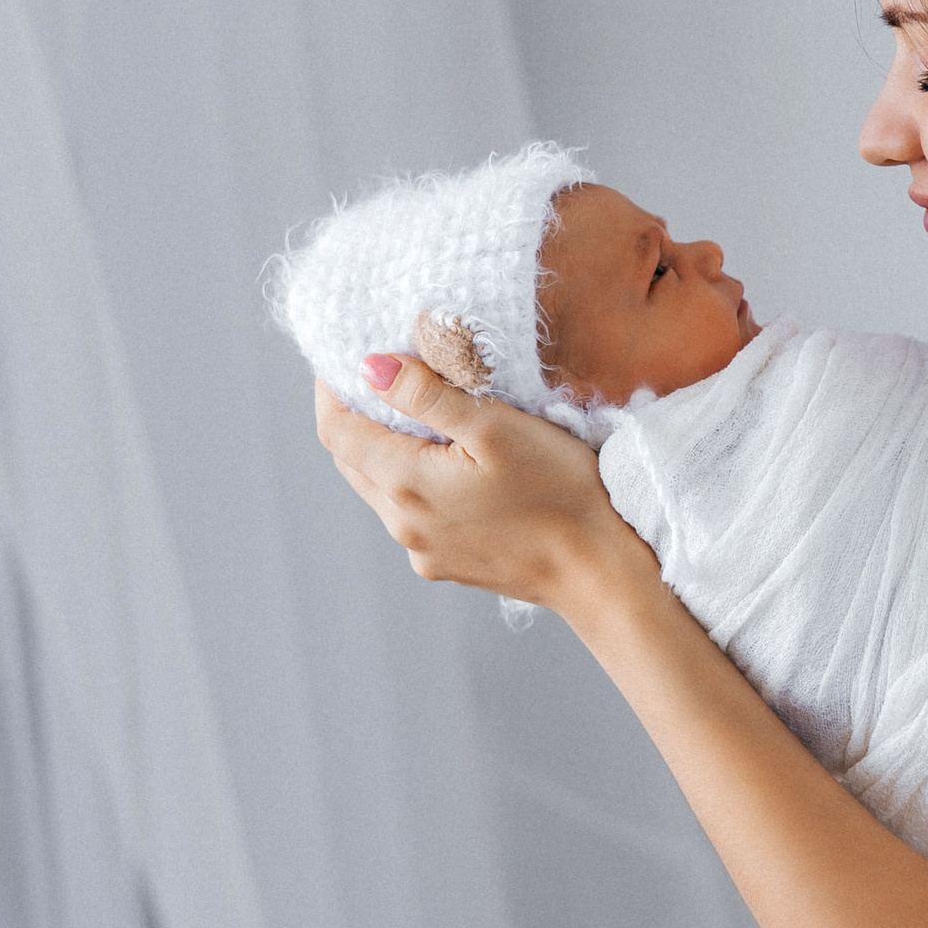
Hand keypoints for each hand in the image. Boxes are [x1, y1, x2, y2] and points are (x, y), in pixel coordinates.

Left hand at [312, 353, 653, 609]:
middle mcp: (402, 523)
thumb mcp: (495, 426)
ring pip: (379, 489)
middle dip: (355, 416)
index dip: (331, 390)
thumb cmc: (558, 490)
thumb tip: (370, 367)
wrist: (596, 569)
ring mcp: (421, 550)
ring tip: (418, 416)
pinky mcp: (444, 564)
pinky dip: (411, 482)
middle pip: (351, 460)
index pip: (336, 431)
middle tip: (379, 377)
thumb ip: (427, 396)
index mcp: (407, 483)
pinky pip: (408, 515)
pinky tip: (450, 466)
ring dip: (384, 451)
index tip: (344, 358)